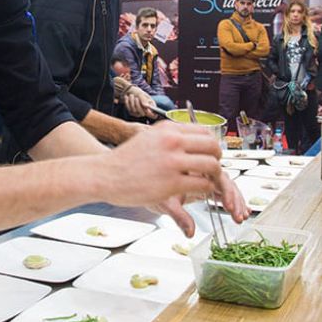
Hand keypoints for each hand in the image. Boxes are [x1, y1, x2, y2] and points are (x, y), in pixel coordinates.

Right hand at [104, 122, 248, 236]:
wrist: (104, 175)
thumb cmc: (124, 161)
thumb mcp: (147, 138)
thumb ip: (168, 137)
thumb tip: (187, 140)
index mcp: (167, 129)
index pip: (204, 132)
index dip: (211, 145)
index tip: (209, 154)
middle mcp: (172, 141)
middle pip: (212, 147)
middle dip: (217, 159)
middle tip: (213, 169)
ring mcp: (173, 161)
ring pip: (212, 166)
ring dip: (214, 176)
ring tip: (207, 182)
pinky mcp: (172, 183)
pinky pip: (203, 185)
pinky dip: (206, 190)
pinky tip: (198, 192)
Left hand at [123, 86, 158, 119]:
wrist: (129, 91)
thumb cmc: (137, 92)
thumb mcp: (141, 94)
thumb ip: (144, 100)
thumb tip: (147, 106)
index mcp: (151, 106)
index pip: (154, 115)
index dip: (151, 114)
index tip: (147, 110)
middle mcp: (145, 111)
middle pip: (142, 114)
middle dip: (138, 105)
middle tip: (136, 98)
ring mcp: (138, 113)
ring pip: (135, 111)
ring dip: (132, 102)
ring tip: (131, 95)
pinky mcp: (132, 112)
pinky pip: (129, 109)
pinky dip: (127, 102)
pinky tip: (127, 97)